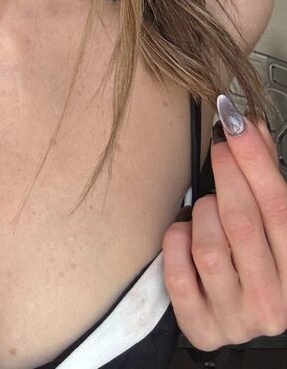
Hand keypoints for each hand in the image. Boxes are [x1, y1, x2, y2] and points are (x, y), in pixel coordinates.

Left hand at [162, 94, 286, 350]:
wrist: (246, 311)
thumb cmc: (261, 259)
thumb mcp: (273, 222)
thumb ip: (265, 175)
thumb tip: (250, 126)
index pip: (279, 208)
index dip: (256, 162)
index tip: (237, 125)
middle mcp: (274, 303)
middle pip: (241, 224)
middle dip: (226, 176)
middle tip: (220, 150)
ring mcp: (237, 319)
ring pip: (207, 247)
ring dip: (201, 214)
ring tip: (206, 209)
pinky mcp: (201, 328)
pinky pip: (177, 271)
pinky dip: (177, 242)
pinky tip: (186, 235)